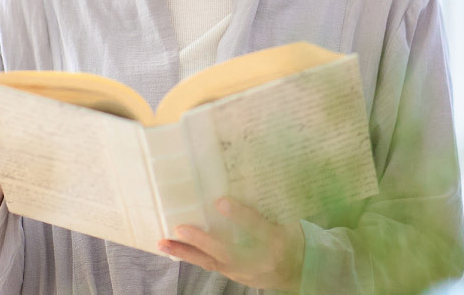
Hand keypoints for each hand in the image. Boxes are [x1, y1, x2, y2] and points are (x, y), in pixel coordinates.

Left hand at [158, 198, 303, 291]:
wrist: (298, 272)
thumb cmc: (292, 240)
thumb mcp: (288, 222)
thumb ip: (266, 209)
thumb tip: (238, 188)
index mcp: (277, 244)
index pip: (257, 229)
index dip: (239, 216)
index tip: (221, 201)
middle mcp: (257, 262)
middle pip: (227, 253)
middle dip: (201, 241)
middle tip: (180, 228)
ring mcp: (243, 272)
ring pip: (211, 262)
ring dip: (186, 253)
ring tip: (164, 242)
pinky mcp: (233, 274)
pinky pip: (210, 265)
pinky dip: (191, 257)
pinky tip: (175, 248)